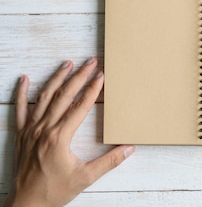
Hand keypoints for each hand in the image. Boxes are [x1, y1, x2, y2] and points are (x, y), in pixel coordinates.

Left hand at [3, 58, 134, 206]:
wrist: (27, 204)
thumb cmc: (54, 191)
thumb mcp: (85, 177)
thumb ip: (109, 161)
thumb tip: (129, 149)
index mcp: (60, 137)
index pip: (80, 106)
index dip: (93, 89)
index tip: (102, 75)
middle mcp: (44, 129)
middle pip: (64, 96)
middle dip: (79, 77)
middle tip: (90, 62)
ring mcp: (31, 130)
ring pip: (44, 97)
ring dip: (57, 79)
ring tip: (68, 64)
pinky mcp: (21, 135)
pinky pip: (20, 109)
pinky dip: (22, 93)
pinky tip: (25, 79)